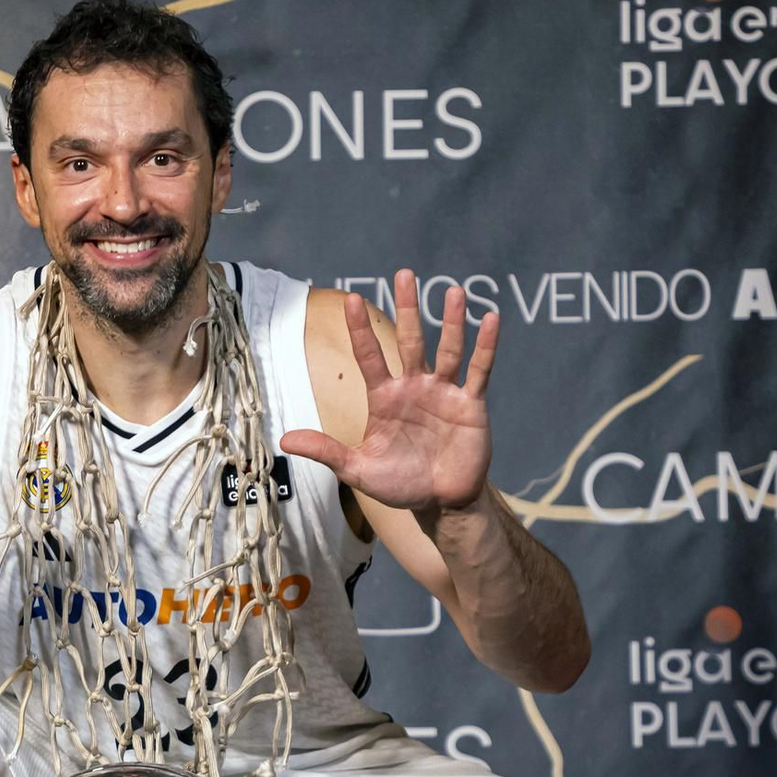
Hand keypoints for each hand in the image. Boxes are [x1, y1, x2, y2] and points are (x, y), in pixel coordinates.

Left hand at [282, 272, 498, 513]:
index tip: (350, 299)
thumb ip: (326, 450)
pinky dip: (486, 346)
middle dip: (407, 308)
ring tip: (453, 291)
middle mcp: (414, 386)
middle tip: (404, 273)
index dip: (360, 330)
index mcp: (384, 397)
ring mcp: (444, 392)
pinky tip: (491, 319)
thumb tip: (285, 439)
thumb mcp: (358, 469)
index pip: (369, 356)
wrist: (440, 502)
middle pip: (410, 339)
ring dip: (451, 321)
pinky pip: (479, 370)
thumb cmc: (399, 483)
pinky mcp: (470, 404)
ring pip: (447, 349)